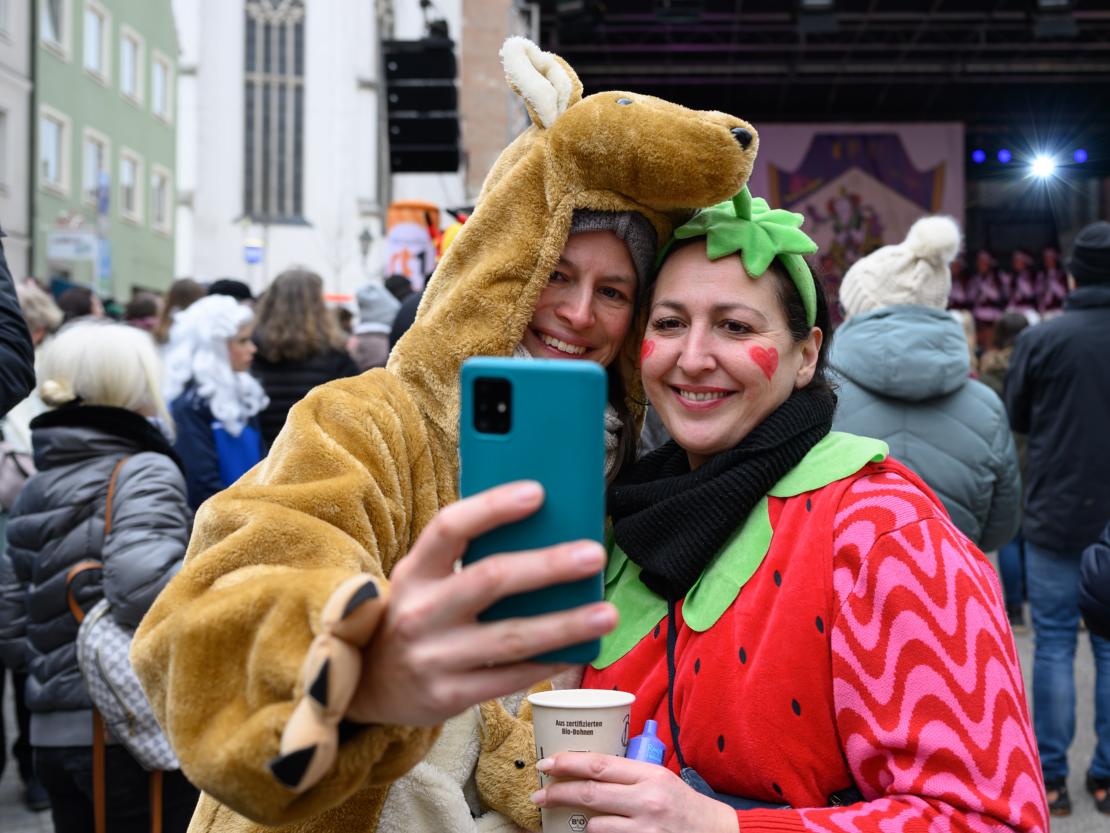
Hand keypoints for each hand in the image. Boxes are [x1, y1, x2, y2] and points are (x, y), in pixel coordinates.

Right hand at [347, 481, 616, 725]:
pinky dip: (549, 662)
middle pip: (490, 579)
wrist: (366, 686)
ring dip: (565, 624)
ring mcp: (433, 657)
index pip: (449, 527)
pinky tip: (579, 649)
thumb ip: (465, 558)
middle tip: (594, 554)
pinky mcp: (448, 695)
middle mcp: (419, 612)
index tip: (537, 492)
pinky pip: (510, 677)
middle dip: (548, 565)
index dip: (492, 507)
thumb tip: (541, 530)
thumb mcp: (422, 580)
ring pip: (511, 636)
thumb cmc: (413, 616)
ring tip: (606, 612)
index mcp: (413, 571)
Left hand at [532, 753, 738, 832]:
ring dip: (580, 820)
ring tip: (576, 817)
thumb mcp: (659, 778)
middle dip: (557, 793)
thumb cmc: (684, 804)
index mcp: (649, 774)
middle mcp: (645, 800)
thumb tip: (589, 766)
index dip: (567, 763)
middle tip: (537, 795)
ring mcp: (644, 828)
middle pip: (589, 793)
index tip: (546, 763)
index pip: (599, 765)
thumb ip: (628, 773)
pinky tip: (595, 829)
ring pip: (594, 824)